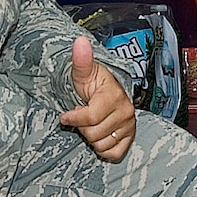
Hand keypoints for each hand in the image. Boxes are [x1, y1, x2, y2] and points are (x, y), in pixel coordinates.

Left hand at [59, 35, 135, 161]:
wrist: (105, 92)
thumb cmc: (92, 83)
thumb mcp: (82, 72)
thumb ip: (81, 59)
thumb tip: (80, 42)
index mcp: (114, 96)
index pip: (90, 118)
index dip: (73, 118)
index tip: (66, 115)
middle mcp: (126, 112)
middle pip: (94, 134)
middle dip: (83, 127)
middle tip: (82, 116)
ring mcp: (129, 126)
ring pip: (102, 144)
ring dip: (91, 137)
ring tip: (91, 124)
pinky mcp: (129, 138)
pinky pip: (113, 153)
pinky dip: (103, 148)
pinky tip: (99, 135)